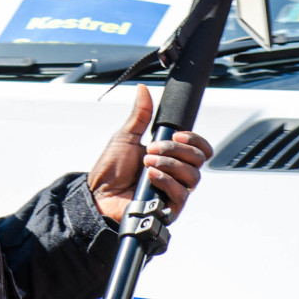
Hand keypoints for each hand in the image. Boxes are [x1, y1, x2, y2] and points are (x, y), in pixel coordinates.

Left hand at [87, 84, 213, 222]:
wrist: (98, 194)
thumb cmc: (112, 169)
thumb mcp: (126, 137)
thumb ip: (140, 115)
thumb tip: (143, 90)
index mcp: (171, 156)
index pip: (200, 148)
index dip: (193, 139)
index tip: (176, 133)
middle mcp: (176, 173)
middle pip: (199, 159)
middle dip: (176, 149)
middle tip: (152, 148)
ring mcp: (174, 191)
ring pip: (193, 176)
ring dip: (169, 165)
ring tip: (147, 163)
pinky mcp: (170, 208)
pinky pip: (181, 195)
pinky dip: (167, 182)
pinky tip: (151, 177)